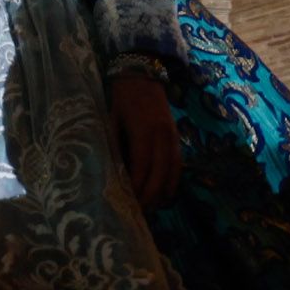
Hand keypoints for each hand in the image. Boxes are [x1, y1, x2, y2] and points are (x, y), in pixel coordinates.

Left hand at [109, 75, 179, 208]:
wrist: (142, 76)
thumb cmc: (121, 100)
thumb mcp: (111, 120)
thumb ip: (115, 144)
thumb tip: (112, 172)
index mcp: (144, 131)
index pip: (142, 165)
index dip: (137, 185)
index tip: (129, 202)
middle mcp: (162, 135)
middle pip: (160, 172)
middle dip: (150, 195)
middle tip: (139, 213)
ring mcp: (173, 136)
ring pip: (173, 171)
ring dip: (163, 191)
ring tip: (152, 208)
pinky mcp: (177, 137)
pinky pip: (178, 163)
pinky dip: (173, 180)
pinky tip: (165, 193)